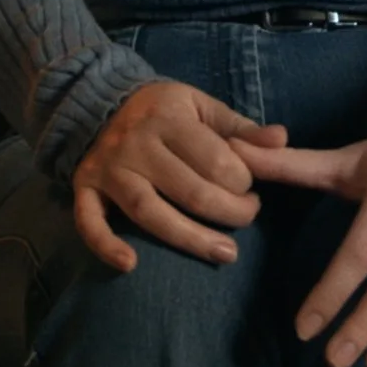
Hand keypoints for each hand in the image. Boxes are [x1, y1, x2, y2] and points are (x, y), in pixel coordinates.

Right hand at [73, 81, 288, 272]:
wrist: (101, 100)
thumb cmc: (163, 109)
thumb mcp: (202, 105)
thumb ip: (241, 126)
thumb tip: (281, 139)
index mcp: (168, 118)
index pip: (214, 160)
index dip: (242, 181)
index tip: (250, 187)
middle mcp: (136, 144)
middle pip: (188, 190)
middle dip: (229, 211)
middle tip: (248, 217)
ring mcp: (108, 168)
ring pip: (149, 212)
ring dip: (189, 238)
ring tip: (225, 254)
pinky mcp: (84, 187)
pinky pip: (89, 221)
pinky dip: (105, 246)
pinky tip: (130, 266)